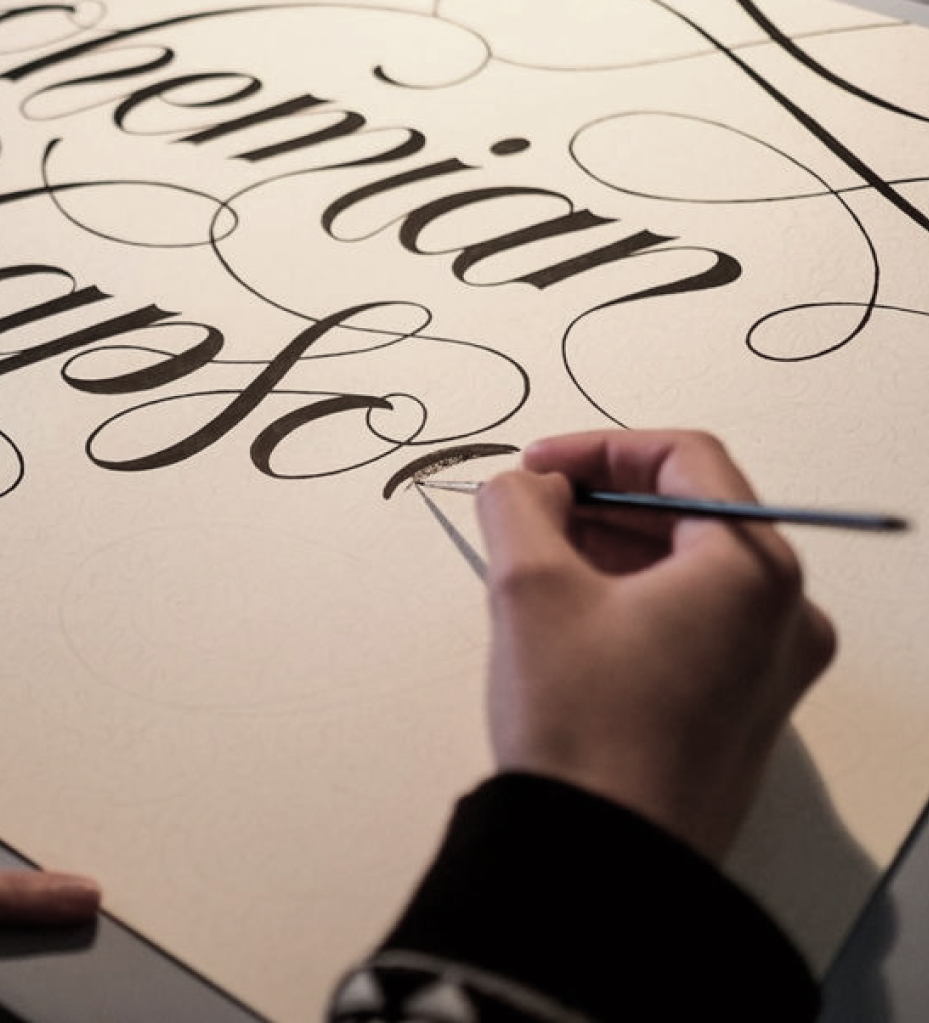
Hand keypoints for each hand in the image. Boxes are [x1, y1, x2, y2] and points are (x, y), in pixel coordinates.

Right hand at [473, 429, 835, 860]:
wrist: (602, 856)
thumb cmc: (583, 726)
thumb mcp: (529, 587)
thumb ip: (520, 504)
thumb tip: (526, 484)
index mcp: (753, 569)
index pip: (685, 458)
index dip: (598, 449)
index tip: (537, 467)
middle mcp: (784, 614)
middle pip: (693, 511)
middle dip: (601, 501)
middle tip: (528, 511)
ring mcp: (772, 666)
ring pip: (689, 567)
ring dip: (612, 549)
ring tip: (536, 565)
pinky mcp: (744, 707)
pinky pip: (692, 620)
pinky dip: (633, 599)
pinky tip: (568, 619)